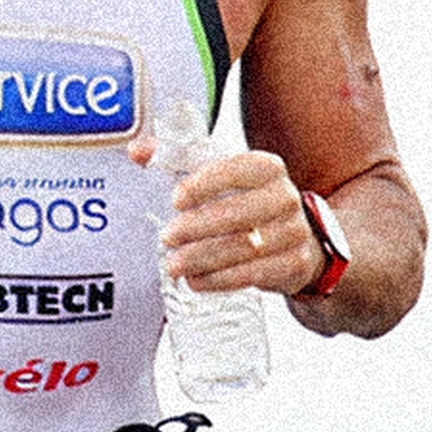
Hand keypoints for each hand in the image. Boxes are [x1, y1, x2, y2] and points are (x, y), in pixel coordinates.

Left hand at [133, 128, 323, 297]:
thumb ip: (176, 159)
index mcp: (267, 168)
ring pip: (246, 248)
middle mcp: (286, 197)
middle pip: (240, 213)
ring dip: (204, 257)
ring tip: (173, 264)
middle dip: (199, 227)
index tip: (176, 199)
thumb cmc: (243, 202)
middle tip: (167, 236)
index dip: (206, 183)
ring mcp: (294, 232)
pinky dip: (221, 279)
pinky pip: (255, 274)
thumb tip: (137, 151)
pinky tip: (195, 280)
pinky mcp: (295, 264)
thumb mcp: (216, 177)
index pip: (239, 169)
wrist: (293, 239)